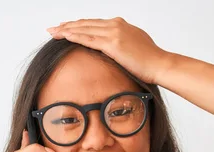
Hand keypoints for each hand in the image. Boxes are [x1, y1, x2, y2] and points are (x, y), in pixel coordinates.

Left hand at [47, 17, 172, 84]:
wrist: (160, 65)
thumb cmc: (150, 60)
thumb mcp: (135, 46)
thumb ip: (122, 44)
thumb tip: (115, 50)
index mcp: (120, 25)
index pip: (94, 23)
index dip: (78, 25)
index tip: (67, 28)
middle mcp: (116, 25)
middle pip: (86, 24)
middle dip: (67, 26)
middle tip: (53, 29)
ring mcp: (114, 33)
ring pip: (84, 29)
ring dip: (66, 30)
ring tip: (53, 32)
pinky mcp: (112, 44)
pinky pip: (88, 39)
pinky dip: (74, 36)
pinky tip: (64, 36)